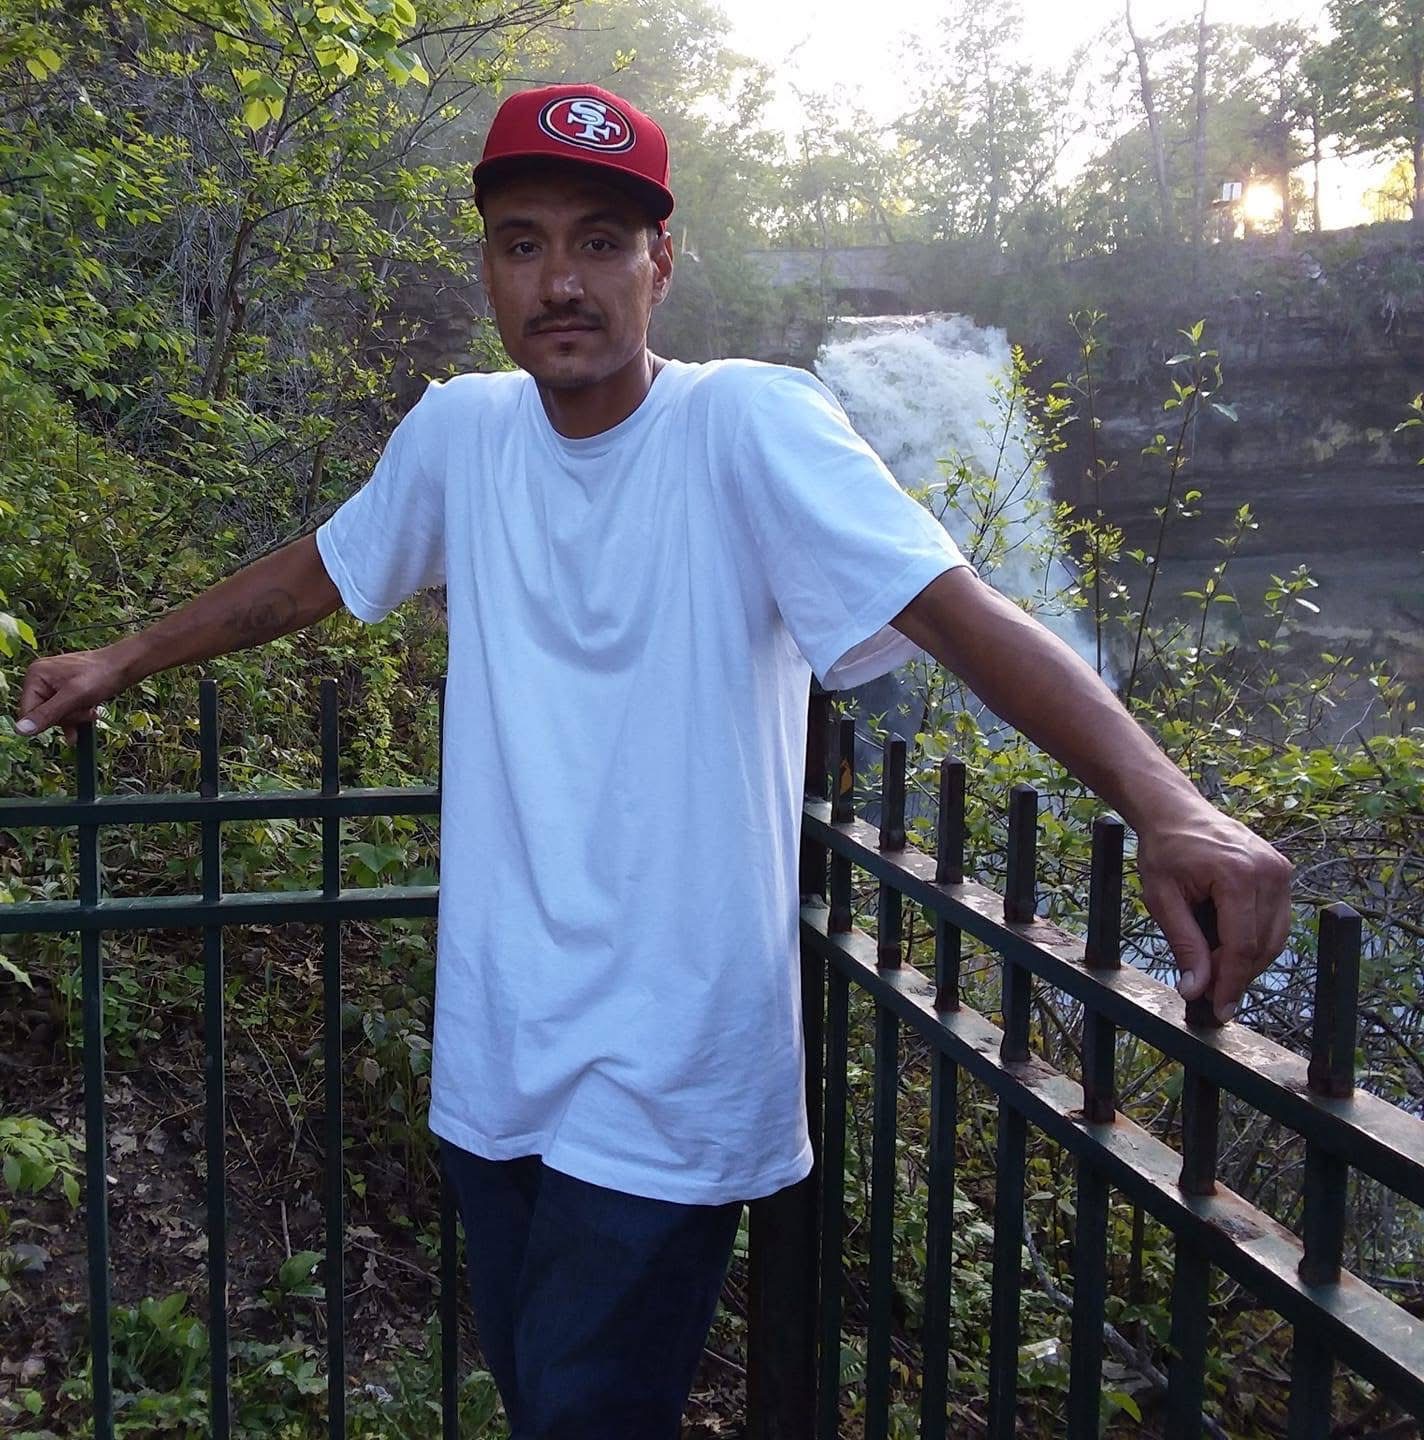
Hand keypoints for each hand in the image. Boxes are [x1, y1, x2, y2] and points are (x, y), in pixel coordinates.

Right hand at [15, 648, 128, 744]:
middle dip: (67, 717)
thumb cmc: (103, 675)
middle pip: (43, 714)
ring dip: (75, 717)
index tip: (69, 716)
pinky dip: (77, 715)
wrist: (126, 665)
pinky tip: (89, 716)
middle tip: (85, 710)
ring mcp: (54, 684)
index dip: (47, 721)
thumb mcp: (74, 696)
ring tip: (91, 711)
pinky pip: (66, 709)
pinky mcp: (66, 689)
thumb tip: (21, 730)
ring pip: (57, 714)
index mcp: (36, 676)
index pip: (28, 711)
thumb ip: (48, 713)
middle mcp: (41, 678)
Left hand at [1136, 802, 1292, 1023]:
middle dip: (1236, 975)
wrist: (1176, 811)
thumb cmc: (1164, 851)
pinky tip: (1227, 946)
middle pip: (1262, 945)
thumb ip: (1184, 944)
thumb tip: (1196, 989)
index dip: (1230, 982)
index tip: (1219, 1010)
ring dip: (1247, 960)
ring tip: (1215, 970)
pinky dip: (1255, 939)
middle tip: (1209, 994)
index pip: (1241, 945)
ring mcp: (1280, 869)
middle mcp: (1267, 871)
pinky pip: (1275, 919)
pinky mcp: (1282, 871)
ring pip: (1274, 937)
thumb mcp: (1162, 899)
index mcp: (1236, 875)